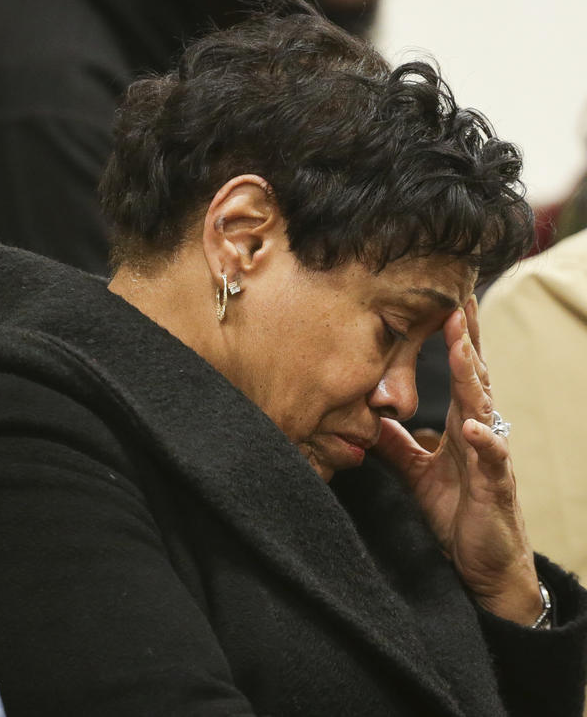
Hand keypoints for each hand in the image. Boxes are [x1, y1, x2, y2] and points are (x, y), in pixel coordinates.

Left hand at [373, 296, 540, 624]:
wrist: (483, 563)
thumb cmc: (458, 513)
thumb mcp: (418, 473)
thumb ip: (397, 445)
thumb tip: (369, 418)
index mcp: (461, 426)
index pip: (459, 375)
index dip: (453, 340)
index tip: (444, 303)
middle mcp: (479, 433)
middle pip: (476, 378)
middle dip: (467, 340)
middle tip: (458, 301)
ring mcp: (490, 457)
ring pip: (484, 408)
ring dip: (473, 376)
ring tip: (462, 345)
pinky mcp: (495, 486)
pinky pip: (493, 459)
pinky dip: (485, 441)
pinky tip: (473, 426)